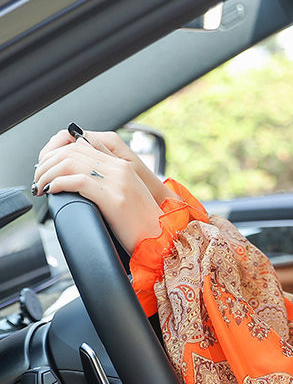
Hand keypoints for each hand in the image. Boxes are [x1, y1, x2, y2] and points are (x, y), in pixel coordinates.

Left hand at [34, 129, 171, 253]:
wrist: (162, 240)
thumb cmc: (142, 224)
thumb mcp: (126, 195)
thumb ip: (108, 181)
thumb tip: (78, 177)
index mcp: (123, 165)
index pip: (82, 144)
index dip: (57, 152)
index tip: (47, 166)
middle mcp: (120, 169)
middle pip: (72, 150)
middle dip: (48, 162)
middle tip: (39, 177)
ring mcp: (118, 182)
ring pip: (70, 162)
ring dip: (48, 172)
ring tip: (42, 185)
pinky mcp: (114, 198)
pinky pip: (77, 181)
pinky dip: (58, 183)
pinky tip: (52, 191)